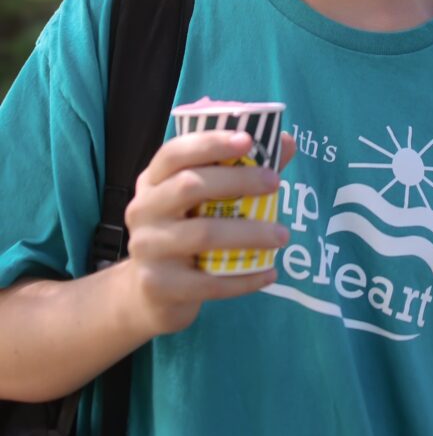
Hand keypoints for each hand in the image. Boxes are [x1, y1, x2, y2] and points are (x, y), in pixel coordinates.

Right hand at [124, 130, 295, 336]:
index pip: (175, 152)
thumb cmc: (184, 232)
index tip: (247, 140)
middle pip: (189, 185)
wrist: (148, 294)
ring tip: (282, 235)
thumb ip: (241, 170)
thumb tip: (285, 142)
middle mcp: (143, 209)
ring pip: (203, 234)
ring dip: (249, 233)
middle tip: (276, 182)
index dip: (209, 143)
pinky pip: (208, 281)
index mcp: (153, 180)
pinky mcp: (157, 285)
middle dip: (237, 180)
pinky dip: (244, 278)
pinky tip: (269, 272)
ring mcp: (147, 248)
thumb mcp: (201, 199)